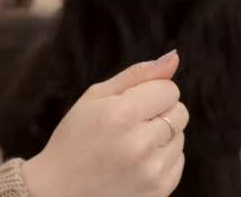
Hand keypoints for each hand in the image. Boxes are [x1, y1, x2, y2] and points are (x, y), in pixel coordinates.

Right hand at [22, 51, 188, 196]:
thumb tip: (174, 57)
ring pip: (181, 137)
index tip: (133, 102)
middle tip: (131, 124)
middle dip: (160, 112)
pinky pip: (179, 161)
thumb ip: (137, 75)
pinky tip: (138, 162)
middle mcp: (140, 144)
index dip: (152, 92)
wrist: (59, 190)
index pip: (169, 89)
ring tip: (131, 145)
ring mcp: (151, 172)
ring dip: (162, 136)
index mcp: (121, 115)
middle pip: (180, 112)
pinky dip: (163, 158)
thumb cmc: (75, 138)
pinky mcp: (158, 191)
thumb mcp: (95, 97)